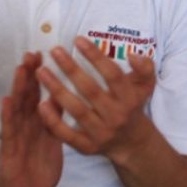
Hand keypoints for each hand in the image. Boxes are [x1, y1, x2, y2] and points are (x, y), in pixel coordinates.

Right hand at [0, 52, 62, 186]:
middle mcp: (24, 125)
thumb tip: (63, 95)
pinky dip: (7, 116)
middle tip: (32, 54)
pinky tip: (6, 101)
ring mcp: (15, 136)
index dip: (40, 75)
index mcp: (37, 121)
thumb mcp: (51, 139)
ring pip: (17, 109)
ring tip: (20, 69)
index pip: (38, 93)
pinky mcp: (8, 151)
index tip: (44, 54)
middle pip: (26, 96)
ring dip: (18, 88)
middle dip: (28, 74)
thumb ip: (55, 118)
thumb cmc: (38, 165)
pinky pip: (9, 132)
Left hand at [36, 37, 156, 164]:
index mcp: (129, 99)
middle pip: (90, 90)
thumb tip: (132, 55)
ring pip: (76, 110)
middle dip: (71, 69)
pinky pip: (67, 134)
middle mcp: (116, 116)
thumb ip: (145, 67)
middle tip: (54, 51)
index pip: (112, 74)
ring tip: (41, 71)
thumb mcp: (145, 86)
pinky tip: (41, 104)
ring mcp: (101, 133)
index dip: (95, 56)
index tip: (78, 40)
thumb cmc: (133, 106)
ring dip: (57, 90)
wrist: (132, 143)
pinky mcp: (87, 147)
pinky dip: (53, 120)